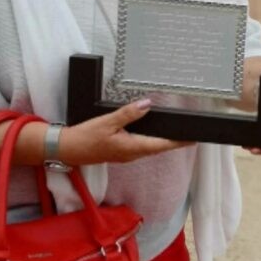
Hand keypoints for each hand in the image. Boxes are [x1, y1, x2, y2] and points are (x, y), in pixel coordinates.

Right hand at [59, 101, 185, 166]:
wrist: (68, 149)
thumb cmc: (85, 137)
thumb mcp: (107, 121)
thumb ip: (128, 113)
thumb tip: (146, 105)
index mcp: (131, 147)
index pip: (160, 145)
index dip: (177, 142)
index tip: (192, 140)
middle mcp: (131, 154)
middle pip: (157, 148)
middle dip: (172, 142)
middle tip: (187, 135)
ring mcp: (125, 155)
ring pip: (148, 148)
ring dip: (161, 142)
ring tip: (174, 134)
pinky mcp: (120, 153)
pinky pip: (139, 147)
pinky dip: (148, 141)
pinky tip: (151, 135)